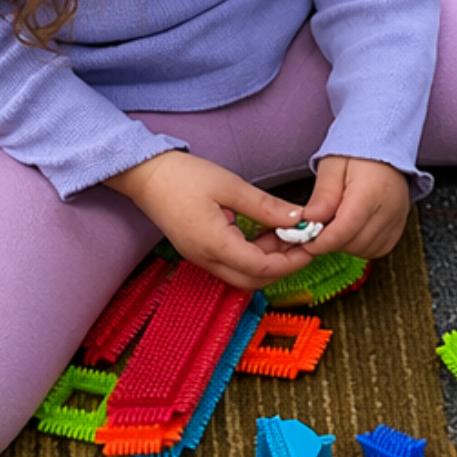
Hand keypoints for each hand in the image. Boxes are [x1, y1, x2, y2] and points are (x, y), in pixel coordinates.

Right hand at [103, 150, 315, 290]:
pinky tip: (264, 235)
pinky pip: (231, 266)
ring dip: (268, 263)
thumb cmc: (183, 176)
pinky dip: (253, 257)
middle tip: (303, 244)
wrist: (145, 175)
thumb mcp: (230, 186)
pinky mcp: (199, 252)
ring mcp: (200, 258)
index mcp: (214, 244)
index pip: (261, 267)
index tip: (311, 245)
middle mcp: (205, 259)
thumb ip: (266, 207)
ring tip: (286, 235)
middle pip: (253, 281)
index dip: (291, 261)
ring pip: (242, 276)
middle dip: (282, 267)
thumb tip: (298, 219)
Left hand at [294, 156, 411, 262]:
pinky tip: (352, 230)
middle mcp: (389, 209)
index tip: (306, 242)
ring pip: (366, 250)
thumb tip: (310, 220)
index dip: (322, 241)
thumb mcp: (332, 166)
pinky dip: (361, 245)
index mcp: (370, 192)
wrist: (385, 144)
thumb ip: (323, 196)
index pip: (344, 230)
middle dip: (332, 242)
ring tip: (336, 225)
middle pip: (354, 243)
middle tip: (317, 229)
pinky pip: (378, 248)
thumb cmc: (358, 151)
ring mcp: (397, 219)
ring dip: (346, 244)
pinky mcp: (400, 226)